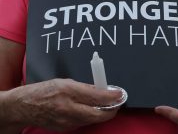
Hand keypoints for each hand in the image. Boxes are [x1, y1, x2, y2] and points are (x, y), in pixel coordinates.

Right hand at [0, 78, 121, 131]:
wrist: (24, 107)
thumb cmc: (43, 91)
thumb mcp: (65, 82)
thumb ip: (85, 87)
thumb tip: (102, 90)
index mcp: (68, 91)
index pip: (97, 96)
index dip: (112, 96)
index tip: (120, 94)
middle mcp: (68, 108)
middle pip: (98, 114)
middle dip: (112, 110)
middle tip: (117, 104)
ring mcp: (66, 121)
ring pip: (92, 120)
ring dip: (102, 114)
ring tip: (106, 106)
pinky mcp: (65, 128)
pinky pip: (83, 123)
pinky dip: (90, 117)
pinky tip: (91, 111)